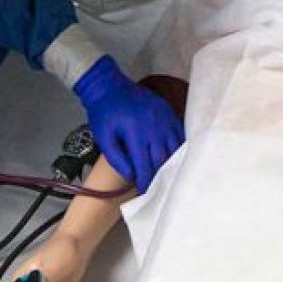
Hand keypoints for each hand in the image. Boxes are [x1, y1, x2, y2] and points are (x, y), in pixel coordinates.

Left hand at [72, 56, 183, 192]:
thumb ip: (117, 158)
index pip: (145, 165)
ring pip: (174, 148)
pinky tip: (178, 159)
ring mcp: (164, 118)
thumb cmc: (103, 113)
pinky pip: (179, 134)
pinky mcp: (169, 112)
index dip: (147, 183)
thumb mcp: (103, 137)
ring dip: (172, 165)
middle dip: (161, 178)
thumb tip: (133, 176)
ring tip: (171, 180)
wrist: (109, 84)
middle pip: (162, 159)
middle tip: (161, 193)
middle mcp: (154, 126)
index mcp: (136, 133)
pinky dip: (179, 148)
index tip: (147, 197)